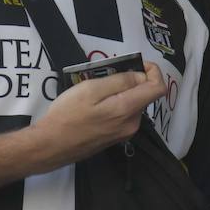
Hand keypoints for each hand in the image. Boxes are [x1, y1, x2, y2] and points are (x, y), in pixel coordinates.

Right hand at [34, 62, 165, 164]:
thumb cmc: (67, 114)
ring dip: (121, 92)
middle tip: (106, 74)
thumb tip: (140, 76)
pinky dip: (116, 104)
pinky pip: (124, 115)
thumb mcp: (91, 89)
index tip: (135, 64)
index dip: (152, 71)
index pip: (158, 88)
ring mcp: (125, 133)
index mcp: (128, 110)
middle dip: (131, 80)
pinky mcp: (115, 138)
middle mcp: (132, 124)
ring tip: (97, 89)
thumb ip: (119, 81)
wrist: (51, 146)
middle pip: (144, 95)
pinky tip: (95, 104)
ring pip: (133, 104)